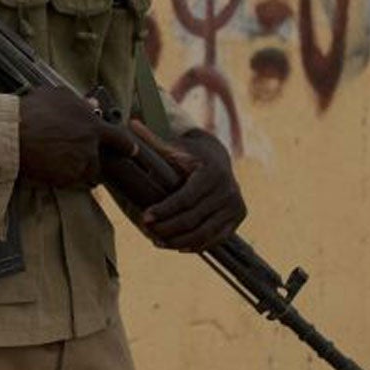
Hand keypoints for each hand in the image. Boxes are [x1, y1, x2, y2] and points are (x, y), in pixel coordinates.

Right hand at [18, 85, 136, 188]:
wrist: (11, 133)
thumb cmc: (31, 111)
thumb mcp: (55, 96)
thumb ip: (78, 101)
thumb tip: (93, 103)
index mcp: (92, 126)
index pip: (120, 139)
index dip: (127, 146)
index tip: (131, 151)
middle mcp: (90, 147)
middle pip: (97, 160)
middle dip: (88, 159)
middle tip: (71, 155)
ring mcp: (78, 165)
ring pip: (83, 172)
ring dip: (74, 169)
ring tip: (55, 161)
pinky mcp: (65, 180)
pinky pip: (67, 181)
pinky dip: (59, 177)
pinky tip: (45, 167)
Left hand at [133, 124, 245, 251]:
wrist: (218, 159)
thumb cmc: (188, 154)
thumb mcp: (173, 147)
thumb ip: (153, 140)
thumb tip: (131, 123)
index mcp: (212, 173)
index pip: (185, 198)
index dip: (164, 210)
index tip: (145, 217)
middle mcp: (228, 190)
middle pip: (194, 218)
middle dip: (168, 227)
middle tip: (147, 230)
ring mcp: (235, 205)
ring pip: (205, 232)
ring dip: (179, 240)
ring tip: (157, 241)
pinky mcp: (238, 217)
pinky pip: (216, 237)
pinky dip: (197, 245)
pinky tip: (177, 246)